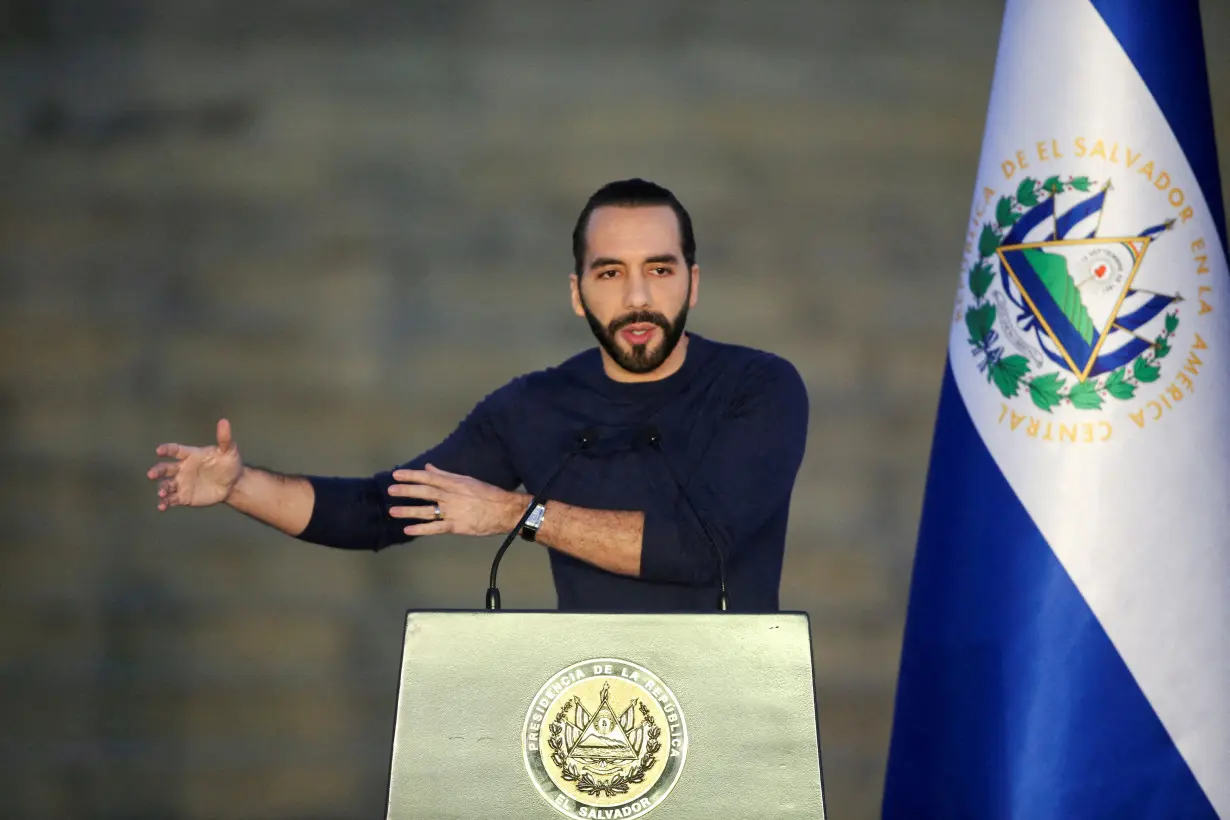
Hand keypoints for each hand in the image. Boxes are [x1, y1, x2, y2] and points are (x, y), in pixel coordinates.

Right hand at [147, 419, 243, 510]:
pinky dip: (165, 502)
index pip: (176, 450)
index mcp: (190, 455)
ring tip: (162, 493)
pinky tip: (162, 506)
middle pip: (166, 468)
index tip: (159, 450)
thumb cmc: (228, 464)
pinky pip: (172, 499)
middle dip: (158, 471)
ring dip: (162, 488)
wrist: (233, 484)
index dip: (167, 449)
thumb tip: (224, 421)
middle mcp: (182, 468)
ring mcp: (182, 483)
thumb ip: (224, 438)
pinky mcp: (184, 496)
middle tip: (152, 474)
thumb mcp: (229, 451)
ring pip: (166, 485)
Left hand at [388, 464, 528, 536]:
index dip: (411, 476)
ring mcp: (453, 512)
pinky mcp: (456, 526)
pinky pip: (436, 528)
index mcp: (454, 483)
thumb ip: (445, 475)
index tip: (396, 474)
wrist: (505, 510)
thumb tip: (428, 468)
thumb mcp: (466, 480)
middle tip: (390, 491)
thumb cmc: (487, 494)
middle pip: (424, 493)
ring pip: (427, 511)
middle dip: (406, 491)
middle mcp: (451, 496)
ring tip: (393, 511)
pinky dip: (421, 529)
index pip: (428, 478)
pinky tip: (408, 530)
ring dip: (409, 511)